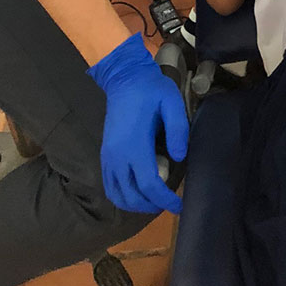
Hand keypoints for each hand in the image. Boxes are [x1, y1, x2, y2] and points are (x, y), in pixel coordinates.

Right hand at [88, 32, 188, 214]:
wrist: (124, 78)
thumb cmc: (151, 89)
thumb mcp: (171, 102)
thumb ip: (177, 129)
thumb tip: (179, 156)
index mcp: (135, 145)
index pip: (149, 185)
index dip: (165, 200)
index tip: (179, 206)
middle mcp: (118, 156)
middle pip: (132, 196)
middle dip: (152, 206)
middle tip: (169, 205)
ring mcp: (108, 157)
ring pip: (117, 194)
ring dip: (135, 204)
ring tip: (155, 201)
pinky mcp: (105, 154)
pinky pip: (109, 185)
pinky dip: (122, 196)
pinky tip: (137, 192)